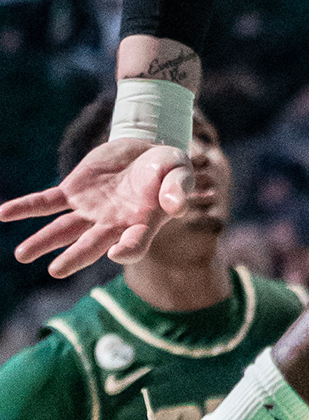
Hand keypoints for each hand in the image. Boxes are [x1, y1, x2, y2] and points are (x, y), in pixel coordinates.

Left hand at [0, 137, 200, 276]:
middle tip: (56, 270)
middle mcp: (110, 226)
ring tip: (21, 255)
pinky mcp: (72, 193)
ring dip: (41, 242)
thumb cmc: (167, 166)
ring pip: (62, 230)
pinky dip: (26, 207)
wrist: (142, 148)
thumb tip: (176, 205)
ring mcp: (88, 212)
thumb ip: (179, 187)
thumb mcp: (180, 170)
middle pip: (90, 244)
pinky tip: (4, 213)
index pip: (134, 243)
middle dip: (73, 257)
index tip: (118, 252)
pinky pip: (46, 203)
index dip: (127, 249)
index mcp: (140, 225)